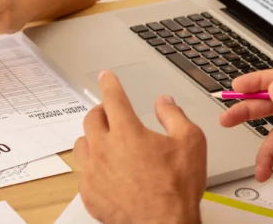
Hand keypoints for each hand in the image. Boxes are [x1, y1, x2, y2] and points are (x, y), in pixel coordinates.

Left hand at [73, 71, 205, 223]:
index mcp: (127, 132)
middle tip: (112, 115)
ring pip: (81, 144)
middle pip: (92, 119)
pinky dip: (92, 166)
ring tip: (106, 142)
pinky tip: (106, 171)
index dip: (109, 83)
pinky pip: (83, 172)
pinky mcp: (89, 194)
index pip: (113, 98)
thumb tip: (164, 102)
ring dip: (92, 138)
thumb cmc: (176, 190)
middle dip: (102, 112)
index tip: (106, 77)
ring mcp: (93, 172)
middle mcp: (105, 149)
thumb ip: (174, 116)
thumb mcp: (190, 142)